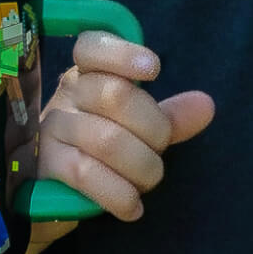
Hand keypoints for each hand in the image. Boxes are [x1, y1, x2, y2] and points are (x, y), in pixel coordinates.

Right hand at [20, 32, 214, 253]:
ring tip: (147, 181)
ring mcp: (52, 129)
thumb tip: (206, 105)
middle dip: (154, 130)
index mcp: (88, 75)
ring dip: (143, 167)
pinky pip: (88, 175)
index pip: (92, 47)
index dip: (122, 53)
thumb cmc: (100, 153)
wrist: (52, 198)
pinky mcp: (46, 166)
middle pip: (116, 95)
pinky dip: (120, 195)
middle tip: (158, 151)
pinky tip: (132, 207)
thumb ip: (169, 117)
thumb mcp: (137, 131)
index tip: (153, 70)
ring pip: (108, 140)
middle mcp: (66, 95)